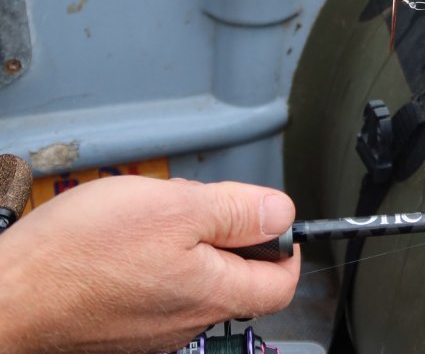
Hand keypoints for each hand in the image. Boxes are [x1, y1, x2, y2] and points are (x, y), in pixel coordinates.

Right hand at [0, 176, 298, 353]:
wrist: (4, 298)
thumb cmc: (79, 255)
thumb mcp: (176, 207)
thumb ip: (237, 211)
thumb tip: (282, 213)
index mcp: (211, 293)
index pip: (280, 284)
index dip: (286, 248)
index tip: (276, 222)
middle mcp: (185, 321)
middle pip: (235, 277)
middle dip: (226, 234)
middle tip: (197, 204)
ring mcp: (150, 330)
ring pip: (192, 279)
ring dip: (185, 243)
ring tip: (148, 219)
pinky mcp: (118, 327)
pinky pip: (154, 289)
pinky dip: (151, 260)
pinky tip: (120, 242)